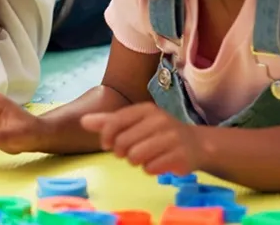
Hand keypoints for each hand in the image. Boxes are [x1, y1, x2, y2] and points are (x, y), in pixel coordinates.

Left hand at [80, 102, 201, 175]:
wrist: (196, 144)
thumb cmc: (158, 133)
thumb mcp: (135, 123)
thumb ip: (109, 122)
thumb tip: (83, 121)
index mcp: (145, 110)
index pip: (114, 123)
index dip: (106, 137)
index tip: (107, 145)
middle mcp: (159, 120)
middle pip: (122, 144)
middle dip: (123, 153)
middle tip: (131, 152)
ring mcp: (171, 138)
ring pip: (135, 157)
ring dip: (137, 162)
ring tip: (146, 157)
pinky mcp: (179, 155)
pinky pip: (151, 168)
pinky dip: (151, 169)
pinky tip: (159, 163)